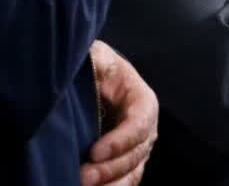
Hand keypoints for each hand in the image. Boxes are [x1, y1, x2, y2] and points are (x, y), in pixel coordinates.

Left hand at [81, 41, 157, 185]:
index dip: (121, 140)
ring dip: (111, 183)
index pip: (140, 123)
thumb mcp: (97, 56)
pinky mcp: (125, 163)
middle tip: (83, 176)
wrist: (94, 80)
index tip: (94, 151)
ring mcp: (137, 147)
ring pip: (132, 172)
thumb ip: (96, 59)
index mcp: (142, 100)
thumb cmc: (96, 67)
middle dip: (110, 168)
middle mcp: (145, 127)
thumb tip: (90, 61)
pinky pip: (125, 182)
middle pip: (136, 153)